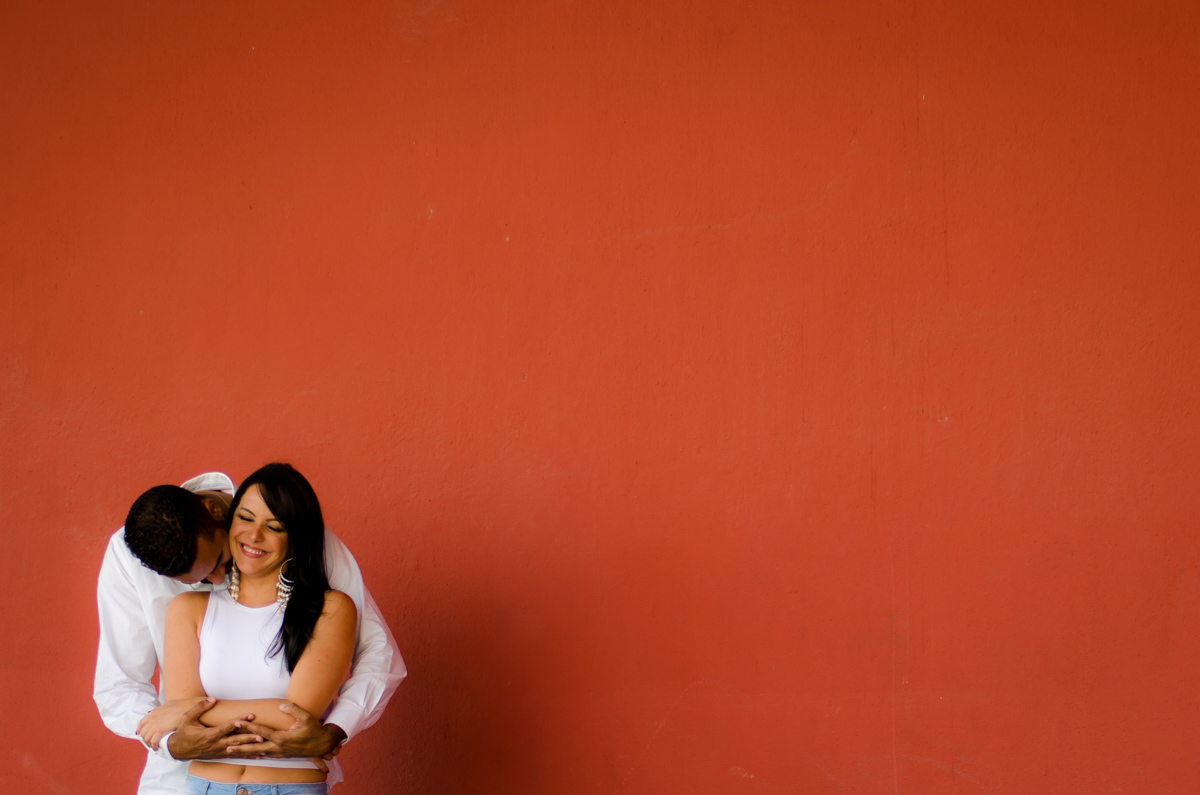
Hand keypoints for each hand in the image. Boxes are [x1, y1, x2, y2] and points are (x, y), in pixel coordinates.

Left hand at [138, 698, 206, 749]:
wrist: (191, 706)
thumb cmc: (184, 705)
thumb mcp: (170, 705)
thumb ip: (163, 711)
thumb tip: (162, 715)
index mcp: (154, 712)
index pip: (142, 723)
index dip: (141, 730)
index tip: (142, 735)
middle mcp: (152, 718)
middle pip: (143, 732)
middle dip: (145, 739)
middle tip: (149, 743)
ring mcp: (156, 724)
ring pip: (147, 738)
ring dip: (149, 743)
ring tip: (154, 747)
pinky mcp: (161, 730)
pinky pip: (153, 741)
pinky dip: (154, 745)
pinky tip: (157, 747)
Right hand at [165, 699, 263, 759]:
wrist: (178, 750)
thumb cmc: (183, 732)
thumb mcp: (187, 718)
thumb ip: (200, 708)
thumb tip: (212, 698)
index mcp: (209, 735)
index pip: (228, 727)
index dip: (240, 720)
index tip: (251, 715)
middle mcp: (216, 744)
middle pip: (236, 740)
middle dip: (249, 737)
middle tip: (262, 734)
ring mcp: (218, 751)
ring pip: (237, 749)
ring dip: (250, 747)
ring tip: (264, 745)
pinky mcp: (220, 755)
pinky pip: (235, 755)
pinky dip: (246, 755)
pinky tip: (257, 755)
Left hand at [224, 702, 345, 759]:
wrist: (322, 745)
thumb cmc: (314, 730)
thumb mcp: (306, 717)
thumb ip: (293, 710)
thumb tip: (281, 705)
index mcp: (282, 738)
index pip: (261, 731)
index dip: (248, 726)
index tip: (237, 722)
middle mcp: (278, 747)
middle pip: (254, 747)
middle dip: (240, 745)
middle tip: (226, 744)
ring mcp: (279, 752)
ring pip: (258, 752)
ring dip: (244, 751)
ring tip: (231, 751)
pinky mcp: (281, 754)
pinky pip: (264, 754)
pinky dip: (254, 754)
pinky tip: (248, 754)